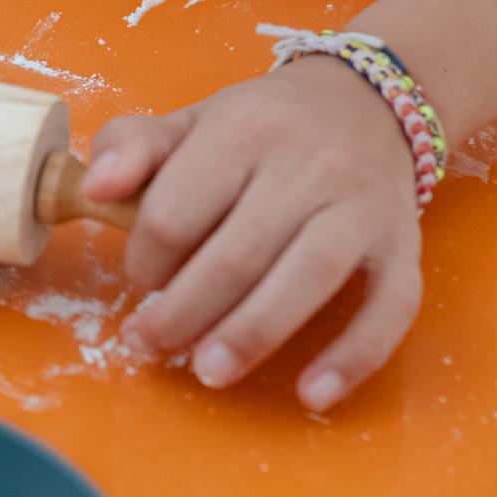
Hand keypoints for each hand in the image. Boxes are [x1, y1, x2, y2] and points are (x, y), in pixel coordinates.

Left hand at [81, 59, 423, 410]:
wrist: (367, 102)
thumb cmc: (263, 125)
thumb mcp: (191, 120)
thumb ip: (133, 147)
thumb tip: (92, 187)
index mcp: (244, 129)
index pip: (179, 208)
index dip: (146, 258)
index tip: (142, 280)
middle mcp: (309, 165)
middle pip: (238, 251)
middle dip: (185, 311)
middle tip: (149, 345)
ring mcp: (361, 207)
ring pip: (309, 277)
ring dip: (254, 333)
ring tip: (210, 372)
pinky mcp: (404, 245)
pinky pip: (391, 306)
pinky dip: (355, 356)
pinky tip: (315, 394)